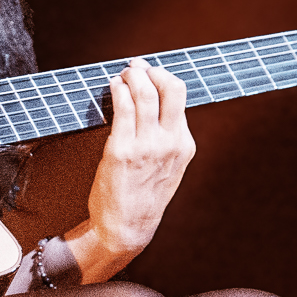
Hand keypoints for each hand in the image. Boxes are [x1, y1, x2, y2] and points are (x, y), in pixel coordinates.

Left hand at [65, 60, 194, 281]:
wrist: (127, 228)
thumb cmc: (143, 198)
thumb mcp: (168, 169)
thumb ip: (168, 140)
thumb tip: (156, 107)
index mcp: (183, 146)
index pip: (180, 97)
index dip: (164, 78)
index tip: (151, 74)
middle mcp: (169, 143)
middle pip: (170, 87)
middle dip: (151, 71)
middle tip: (136, 68)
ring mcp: (146, 146)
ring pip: (144, 92)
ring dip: (131, 76)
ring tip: (122, 75)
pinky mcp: (121, 149)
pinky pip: (122, 107)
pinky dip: (117, 90)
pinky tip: (113, 87)